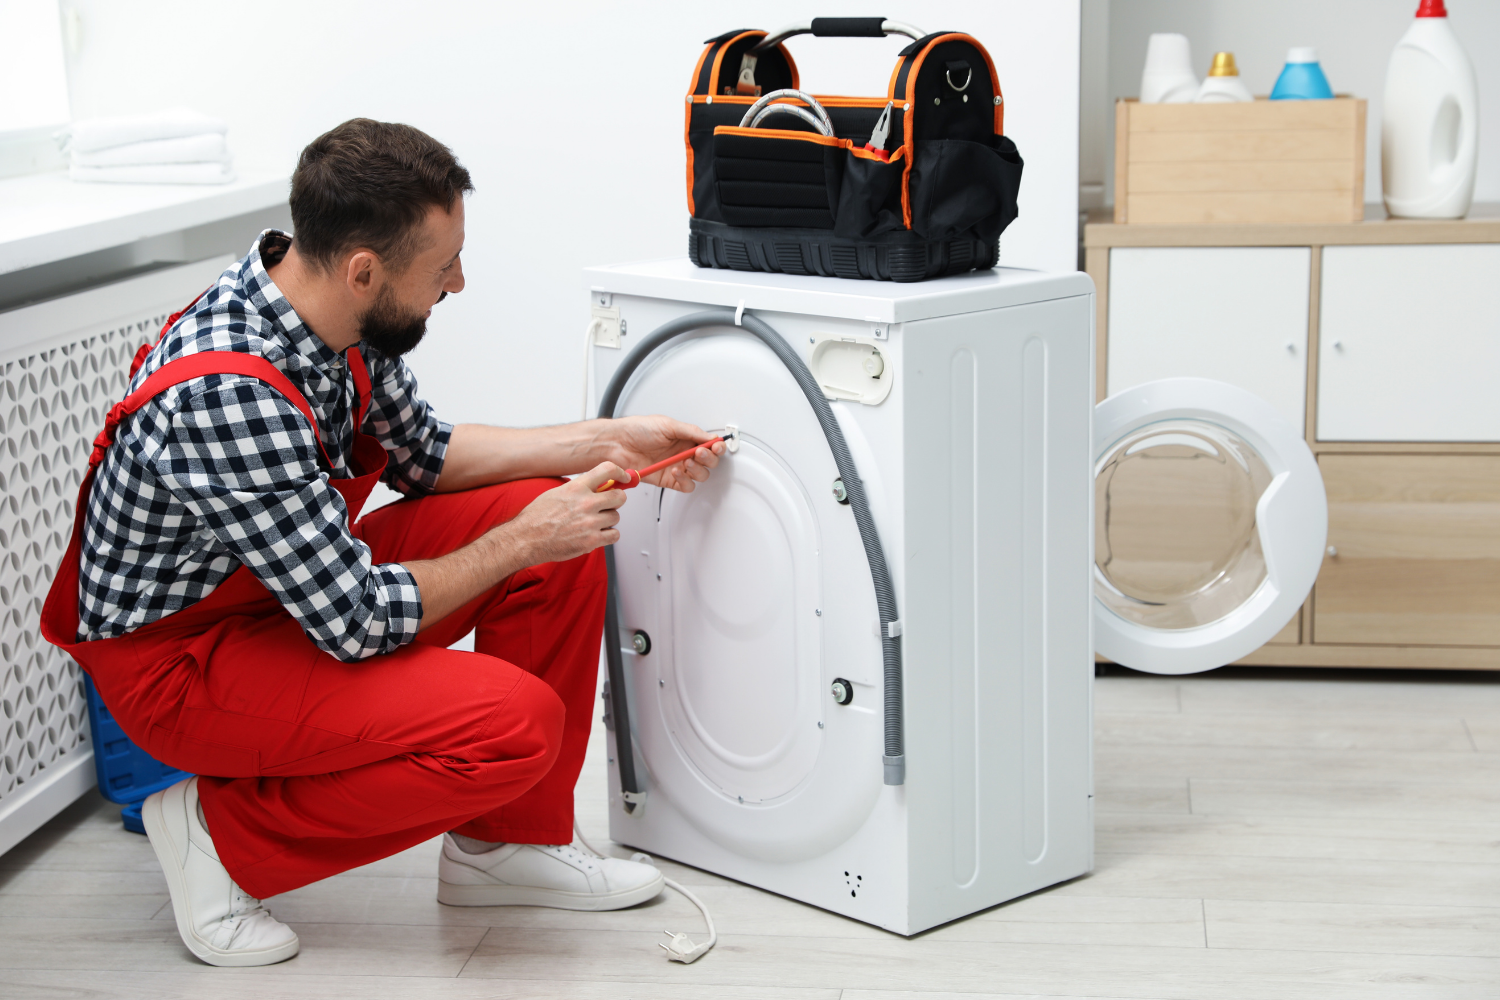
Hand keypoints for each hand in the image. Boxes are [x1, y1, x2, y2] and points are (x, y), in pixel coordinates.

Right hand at [506, 462, 628, 563]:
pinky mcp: (592, 541)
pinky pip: (614, 535)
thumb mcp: (556, 493)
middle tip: (608, 504)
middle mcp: (586, 503)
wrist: (526, 539)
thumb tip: (597, 486)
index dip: (620, 472)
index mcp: (576, 488)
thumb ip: (578, 489)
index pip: (607, 470)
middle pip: (619, 496)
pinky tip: (596, 534)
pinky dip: (608, 535)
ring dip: (608, 520)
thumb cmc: (536, 518)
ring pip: (616, 517)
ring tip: (592, 523)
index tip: (625, 477)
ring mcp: (590, 523)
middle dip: (616, 500)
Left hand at [605, 415, 725, 492]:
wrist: (617, 443)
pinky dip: (685, 481)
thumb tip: (710, 436)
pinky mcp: (667, 480)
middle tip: (699, 453)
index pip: (709, 444)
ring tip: (685, 462)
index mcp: (685, 437)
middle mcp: (682, 453)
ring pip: (699, 475)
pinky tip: (676, 471)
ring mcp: (676, 467)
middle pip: (708, 462)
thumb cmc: (637, 430)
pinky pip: (685, 486)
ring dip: (697, 470)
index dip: (716, 447)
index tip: (716, 446)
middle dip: (708, 459)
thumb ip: (691, 431)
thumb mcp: (667, 424)